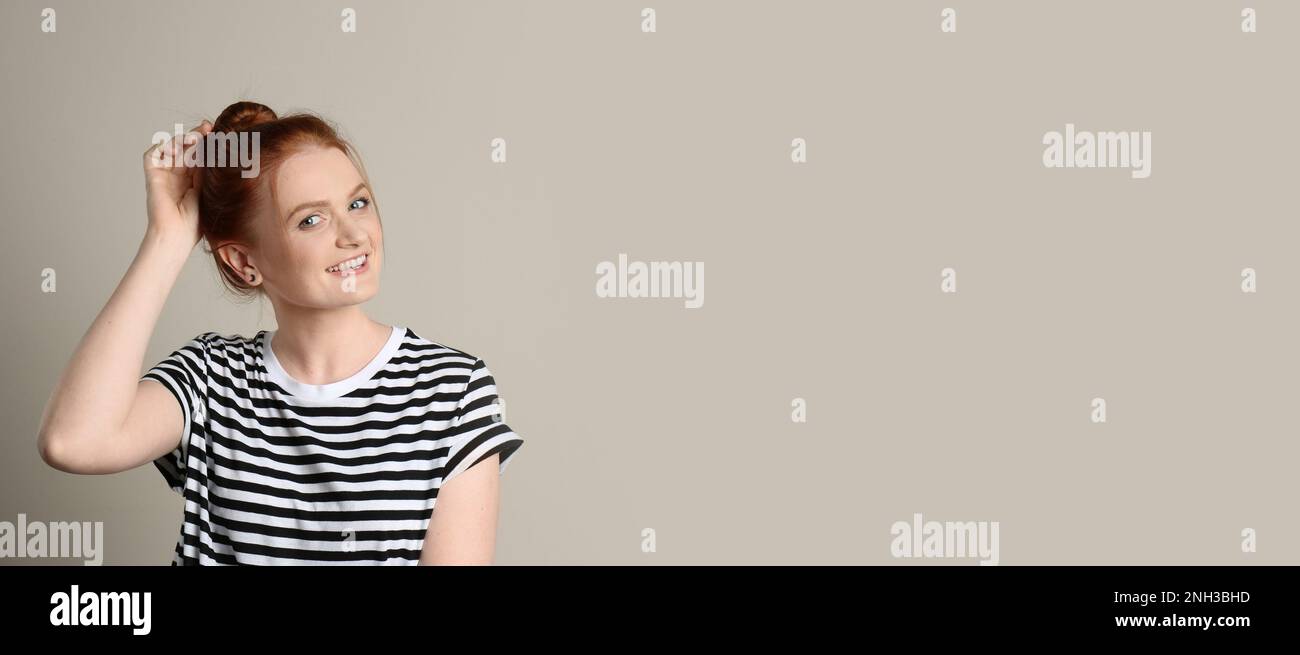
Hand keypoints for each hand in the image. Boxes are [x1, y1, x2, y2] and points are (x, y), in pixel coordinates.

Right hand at [142, 120, 212, 250]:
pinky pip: (152, 155)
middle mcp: (178, 174)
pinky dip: (162, 146)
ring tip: (195, 137)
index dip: (205, 142)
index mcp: (193, 179)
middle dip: (195, 135)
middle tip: (208, 127)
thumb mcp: (208, 190)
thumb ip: (209, 170)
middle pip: (185, 147)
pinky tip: (176, 146)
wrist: (178, 235)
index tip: (218, 130)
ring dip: (181, 139)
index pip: (198, 154)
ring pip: (170, 148)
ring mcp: (165, 174)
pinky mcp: (153, 176)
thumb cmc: (196, 221)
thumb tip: (221, 149)